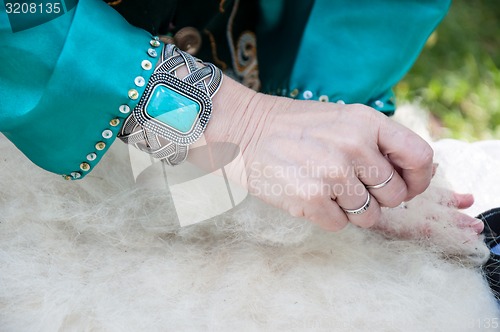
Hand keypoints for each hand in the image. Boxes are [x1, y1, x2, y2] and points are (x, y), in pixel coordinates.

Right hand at [205, 77, 433, 230]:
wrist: (243, 130)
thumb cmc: (293, 128)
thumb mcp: (342, 120)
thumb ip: (377, 143)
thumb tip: (407, 179)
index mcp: (367, 122)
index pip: (420, 157)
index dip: (419, 179)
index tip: (406, 187)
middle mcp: (355, 146)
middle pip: (395, 195)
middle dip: (377, 198)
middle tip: (349, 186)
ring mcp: (333, 173)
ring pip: (369, 216)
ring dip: (350, 210)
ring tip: (324, 188)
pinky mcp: (311, 198)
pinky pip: (340, 225)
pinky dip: (327, 216)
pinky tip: (309, 195)